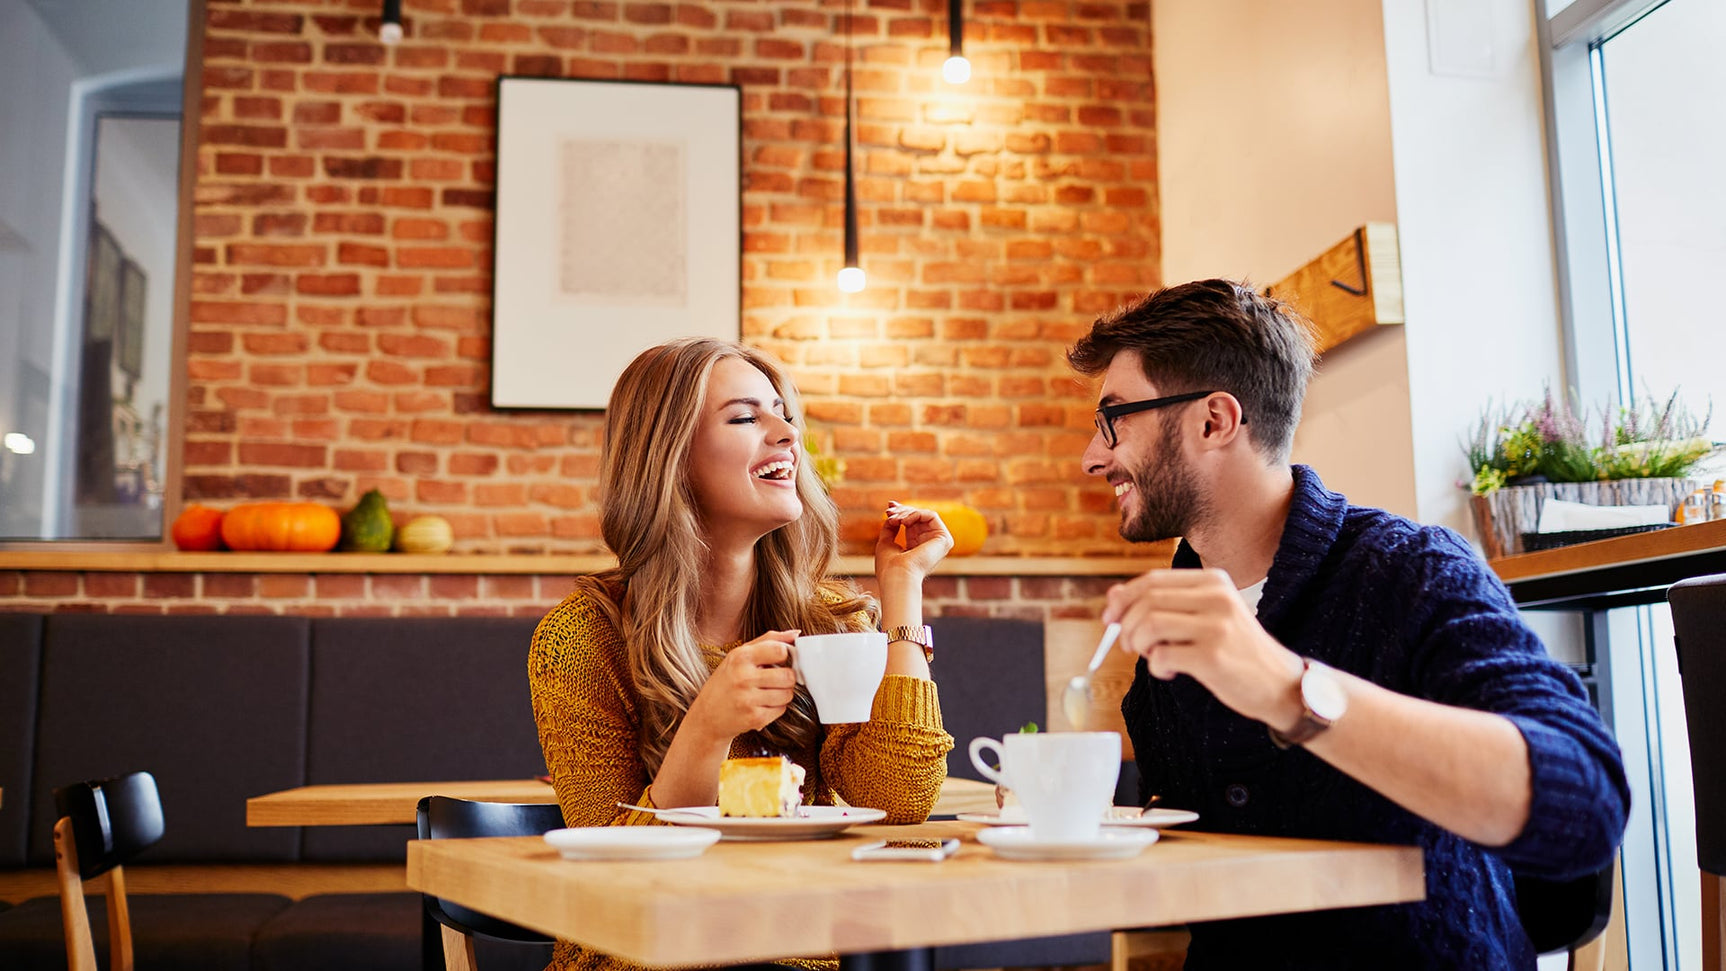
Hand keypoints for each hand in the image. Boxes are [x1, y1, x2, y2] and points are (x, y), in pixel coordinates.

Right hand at [684, 630, 800, 741]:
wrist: (707, 716)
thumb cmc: (726, 682)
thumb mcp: (739, 655)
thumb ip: (769, 640)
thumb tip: (796, 634)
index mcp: (740, 657)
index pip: (780, 650)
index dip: (786, 655)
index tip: (781, 660)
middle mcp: (743, 678)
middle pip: (788, 675)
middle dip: (786, 677)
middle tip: (776, 679)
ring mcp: (749, 699)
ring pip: (788, 694)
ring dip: (783, 693)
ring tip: (768, 692)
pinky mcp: (755, 718)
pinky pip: (782, 709)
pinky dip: (776, 707)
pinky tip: (763, 704)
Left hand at [874, 501, 954, 581]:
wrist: (898, 575)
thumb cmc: (889, 565)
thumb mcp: (886, 541)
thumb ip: (891, 527)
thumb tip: (893, 513)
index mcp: (917, 548)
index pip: (913, 525)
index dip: (902, 512)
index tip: (889, 506)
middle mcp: (929, 546)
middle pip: (918, 518)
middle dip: (902, 511)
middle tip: (889, 512)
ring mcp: (939, 543)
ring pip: (924, 515)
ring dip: (906, 513)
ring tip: (893, 519)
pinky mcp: (945, 539)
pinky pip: (931, 516)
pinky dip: (915, 514)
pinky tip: (904, 521)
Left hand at [1102, 568, 1302, 725]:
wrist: (1280, 683)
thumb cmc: (1236, 650)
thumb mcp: (1205, 617)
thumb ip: (1164, 604)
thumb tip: (1113, 596)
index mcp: (1214, 581)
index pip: (1153, 580)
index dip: (1123, 598)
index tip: (1109, 618)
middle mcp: (1216, 597)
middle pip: (1147, 601)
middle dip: (1126, 625)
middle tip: (1127, 645)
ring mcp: (1216, 626)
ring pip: (1149, 625)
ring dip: (1138, 644)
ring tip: (1151, 656)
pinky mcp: (1213, 657)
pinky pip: (1161, 656)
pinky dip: (1155, 666)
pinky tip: (1169, 672)